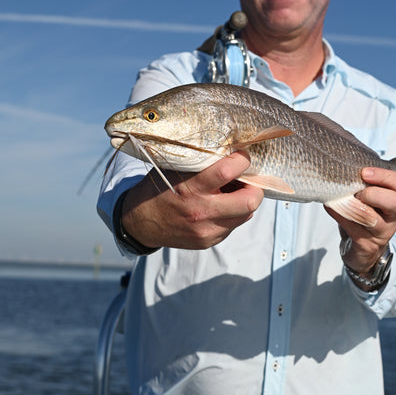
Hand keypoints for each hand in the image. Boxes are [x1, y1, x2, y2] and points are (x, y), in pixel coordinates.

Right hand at [121, 152, 263, 249]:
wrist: (141, 223)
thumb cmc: (158, 189)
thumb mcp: (174, 169)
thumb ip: (200, 163)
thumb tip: (230, 153)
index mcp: (190, 188)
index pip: (228, 171)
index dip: (242, 160)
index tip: (242, 156)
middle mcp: (201, 211)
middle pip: (249, 201)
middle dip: (255, 187)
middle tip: (248, 179)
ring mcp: (206, 230)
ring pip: (246, 214)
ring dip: (245, 201)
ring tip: (232, 192)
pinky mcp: (208, 242)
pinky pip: (233, 225)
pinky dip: (232, 214)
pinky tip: (219, 206)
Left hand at [325, 167, 395, 286]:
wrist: (361, 247)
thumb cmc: (363, 213)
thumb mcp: (366, 195)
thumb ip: (360, 181)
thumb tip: (336, 162)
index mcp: (395, 197)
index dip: (382, 175)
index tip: (363, 172)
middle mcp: (393, 215)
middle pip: (395, 202)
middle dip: (373, 193)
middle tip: (358, 192)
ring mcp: (382, 232)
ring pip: (374, 219)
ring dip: (355, 206)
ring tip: (343, 200)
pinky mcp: (367, 244)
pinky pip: (354, 229)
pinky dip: (339, 215)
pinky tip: (330, 206)